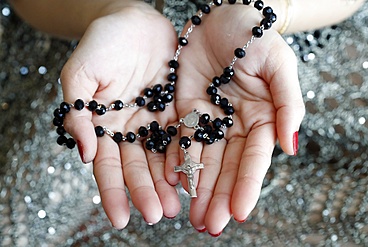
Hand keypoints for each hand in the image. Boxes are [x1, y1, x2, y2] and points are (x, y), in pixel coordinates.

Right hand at [60, 3, 180, 228]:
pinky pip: (182, 136)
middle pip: (137, 167)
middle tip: (157, 214)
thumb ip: (78, 112)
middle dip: (145, 191)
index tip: (120, 217)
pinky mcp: (175, 109)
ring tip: (176, 205)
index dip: (113, 192)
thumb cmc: (102, 43)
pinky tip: (192, 175)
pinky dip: (185, 156)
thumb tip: (85, 154)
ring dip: (167, 182)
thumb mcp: (81, 73)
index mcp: (103, 125)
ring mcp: (153, 121)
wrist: (133, 20)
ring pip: (160, 157)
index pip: (107, 166)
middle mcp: (129, 129)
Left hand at [165, 5, 304, 234]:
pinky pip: (182, 139)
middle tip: (209, 225)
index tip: (238, 212)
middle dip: (218, 196)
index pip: (254, 158)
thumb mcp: (278, 65)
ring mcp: (211, 119)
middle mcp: (236, 125)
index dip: (246, 185)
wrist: (222, 15)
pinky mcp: (188, 110)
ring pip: (204, 160)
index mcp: (262, 118)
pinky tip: (172, 183)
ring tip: (191, 217)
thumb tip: (290, 146)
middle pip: (227, 166)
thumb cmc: (255, 36)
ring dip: (198, 187)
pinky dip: (177, 162)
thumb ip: (288, 104)